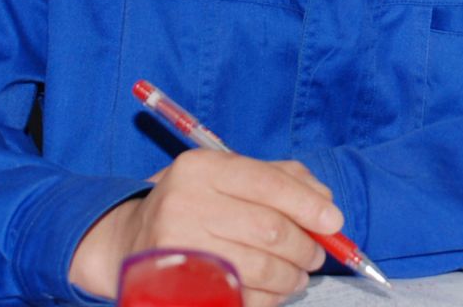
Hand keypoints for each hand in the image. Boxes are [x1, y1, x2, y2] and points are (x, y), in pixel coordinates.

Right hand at [69, 149, 344, 306]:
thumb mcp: (226, 176)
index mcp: (200, 168)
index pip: (267, 183)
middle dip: (305, 246)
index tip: (333, 221)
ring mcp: (179, 248)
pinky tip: (273, 290)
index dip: (307, 205)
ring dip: (291, 275)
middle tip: (316, 254)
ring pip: (260, 267)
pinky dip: (268, 297)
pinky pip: (242, 296)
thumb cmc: (193, 204)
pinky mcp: (180, 286)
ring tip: (297, 275)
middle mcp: (185, 203)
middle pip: (269, 229)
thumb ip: (279, 178)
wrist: (129, 242)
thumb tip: (325, 201)